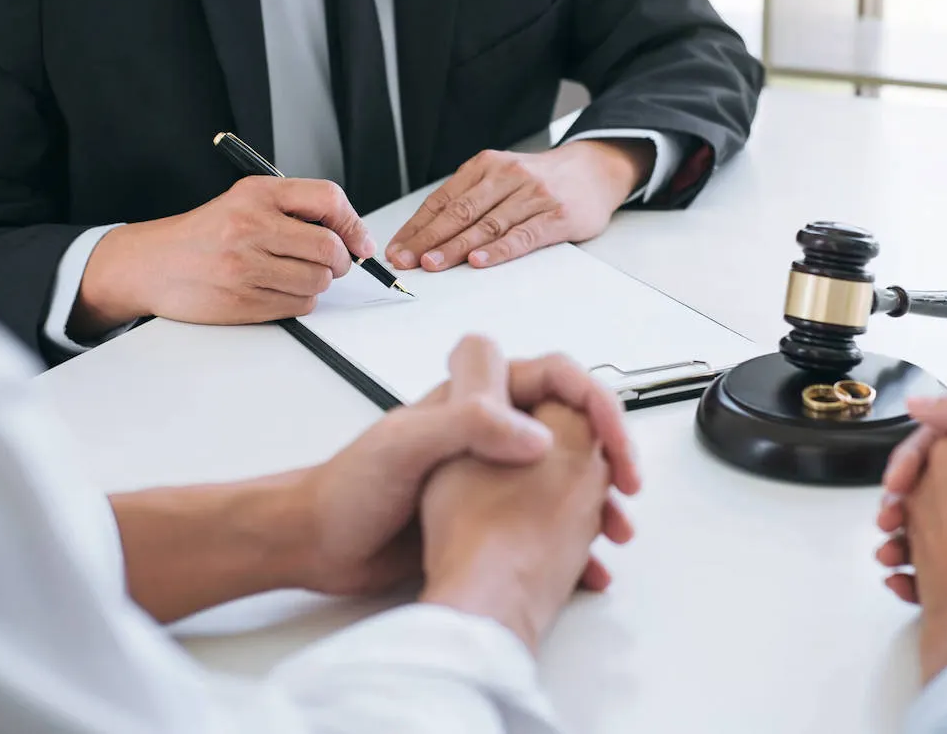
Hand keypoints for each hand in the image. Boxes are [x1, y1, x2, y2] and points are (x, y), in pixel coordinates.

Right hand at [73, 177, 375, 335]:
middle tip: (331, 263)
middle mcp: (251, 226)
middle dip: (340, 260)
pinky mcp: (243, 300)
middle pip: (330, 248)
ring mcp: (246, 266)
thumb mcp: (245, 201)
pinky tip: (277, 289)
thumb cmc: (205, 233)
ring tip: (294, 274)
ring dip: (317, 282)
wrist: (152, 264)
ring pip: (318, 281)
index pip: (328, 199)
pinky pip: (299, 306)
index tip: (359, 242)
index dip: (353, 223)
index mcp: (257, 195)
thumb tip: (351, 235)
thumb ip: (294, 209)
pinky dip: (299, 301)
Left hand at [287, 336, 638, 598]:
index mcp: (478, 399)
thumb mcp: (407, 444)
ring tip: (616, 531)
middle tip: (628, 486)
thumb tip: (538, 435)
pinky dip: (576, 543)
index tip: (614, 443)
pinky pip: (549, 525)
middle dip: (611, 452)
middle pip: (574, 425)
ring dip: (601, 499)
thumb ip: (468, 425)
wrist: (318, 547)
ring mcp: (495, 475)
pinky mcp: (490, 519)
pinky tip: (588, 568)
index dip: (595, 403)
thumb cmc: (349, 489)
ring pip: (569, 477)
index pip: (557, 378)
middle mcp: (492, 430)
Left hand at [386, 140, 653, 271]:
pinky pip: (522, 236)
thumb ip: (472, 198)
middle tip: (406, 260)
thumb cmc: (542, 180)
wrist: (595, 170)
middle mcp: (508, 176)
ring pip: (487, 225)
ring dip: (456, 248)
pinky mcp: (556, 216)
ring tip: (432, 264)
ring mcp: (533, 196)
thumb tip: (427, 234)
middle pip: (460, 212)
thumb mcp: (503, 176)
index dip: (417, 225)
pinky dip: (499, 250)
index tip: (397, 248)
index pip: (444, 199)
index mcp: (488, 165)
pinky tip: (479, 262)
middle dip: (428, 238)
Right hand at [877, 395, 946, 645]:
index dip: (915, 457)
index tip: (898, 481)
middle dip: (902, 503)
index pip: (945, 439)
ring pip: (932, 529)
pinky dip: (919, 577)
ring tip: (892, 557)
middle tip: (889, 521)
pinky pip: (946, 570)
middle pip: (932, 484)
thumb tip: (921, 400)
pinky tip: (907, 584)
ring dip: (904, 541)